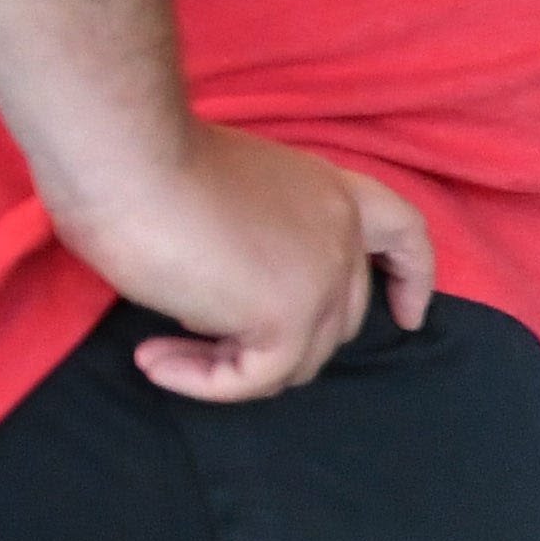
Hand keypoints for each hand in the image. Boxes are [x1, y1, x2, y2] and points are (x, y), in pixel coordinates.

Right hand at [66, 124, 432, 401]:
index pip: (402, 233)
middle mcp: (339, 233)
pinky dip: (205, 382)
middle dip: (280, 341)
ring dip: (228, 365)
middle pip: (339, 317)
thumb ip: (256, 239)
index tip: (410, 317)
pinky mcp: (286, 315)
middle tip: (203, 341)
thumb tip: (230, 292)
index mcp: (329, 193)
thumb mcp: (226, 198)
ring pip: (299, 357)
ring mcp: (322, 276)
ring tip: (160, 350)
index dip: (411, 278)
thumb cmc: (149, 164)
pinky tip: (153, 359)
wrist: (127, 158)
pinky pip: (256, 377)